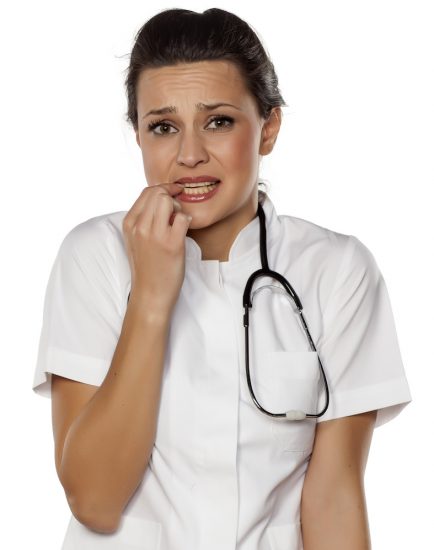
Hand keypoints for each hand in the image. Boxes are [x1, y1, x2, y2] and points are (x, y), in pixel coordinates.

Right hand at [122, 182, 191, 313]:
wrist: (150, 293)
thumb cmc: (146, 267)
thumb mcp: (134, 240)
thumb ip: (142, 220)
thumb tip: (160, 200)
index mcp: (129, 223)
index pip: (146, 192)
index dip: (163, 190)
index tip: (173, 195)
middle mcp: (139, 226)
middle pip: (158, 193)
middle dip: (171, 197)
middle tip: (177, 211)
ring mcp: (155, 235)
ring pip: (168, 201)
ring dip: (178, 207)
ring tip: (178, 222)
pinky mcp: (172, 244)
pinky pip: (183, 218)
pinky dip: (187, 220)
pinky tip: (185, 231)